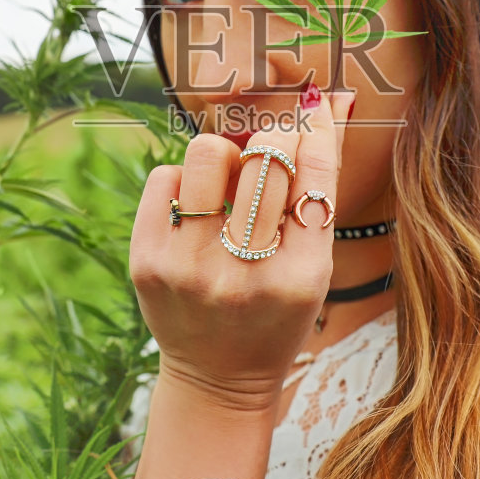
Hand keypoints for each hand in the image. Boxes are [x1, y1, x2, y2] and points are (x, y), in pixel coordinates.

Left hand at [129, 84, 351, 412]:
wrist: (218, 377)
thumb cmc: (277, 311)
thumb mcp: (316, 264)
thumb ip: (321, 186)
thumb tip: (331, 100)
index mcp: (302, 277)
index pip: (315, 173)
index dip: (316, 128)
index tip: (311, 106)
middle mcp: (245, 274)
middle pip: (265, 157)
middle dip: (273, 140)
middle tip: (270, 151)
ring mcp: (190, 269)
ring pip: (208, 154)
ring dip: (225, 155)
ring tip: (229, 184)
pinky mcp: (147, 262)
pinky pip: (165, 175)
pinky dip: (185, 179)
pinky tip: (197, 208)